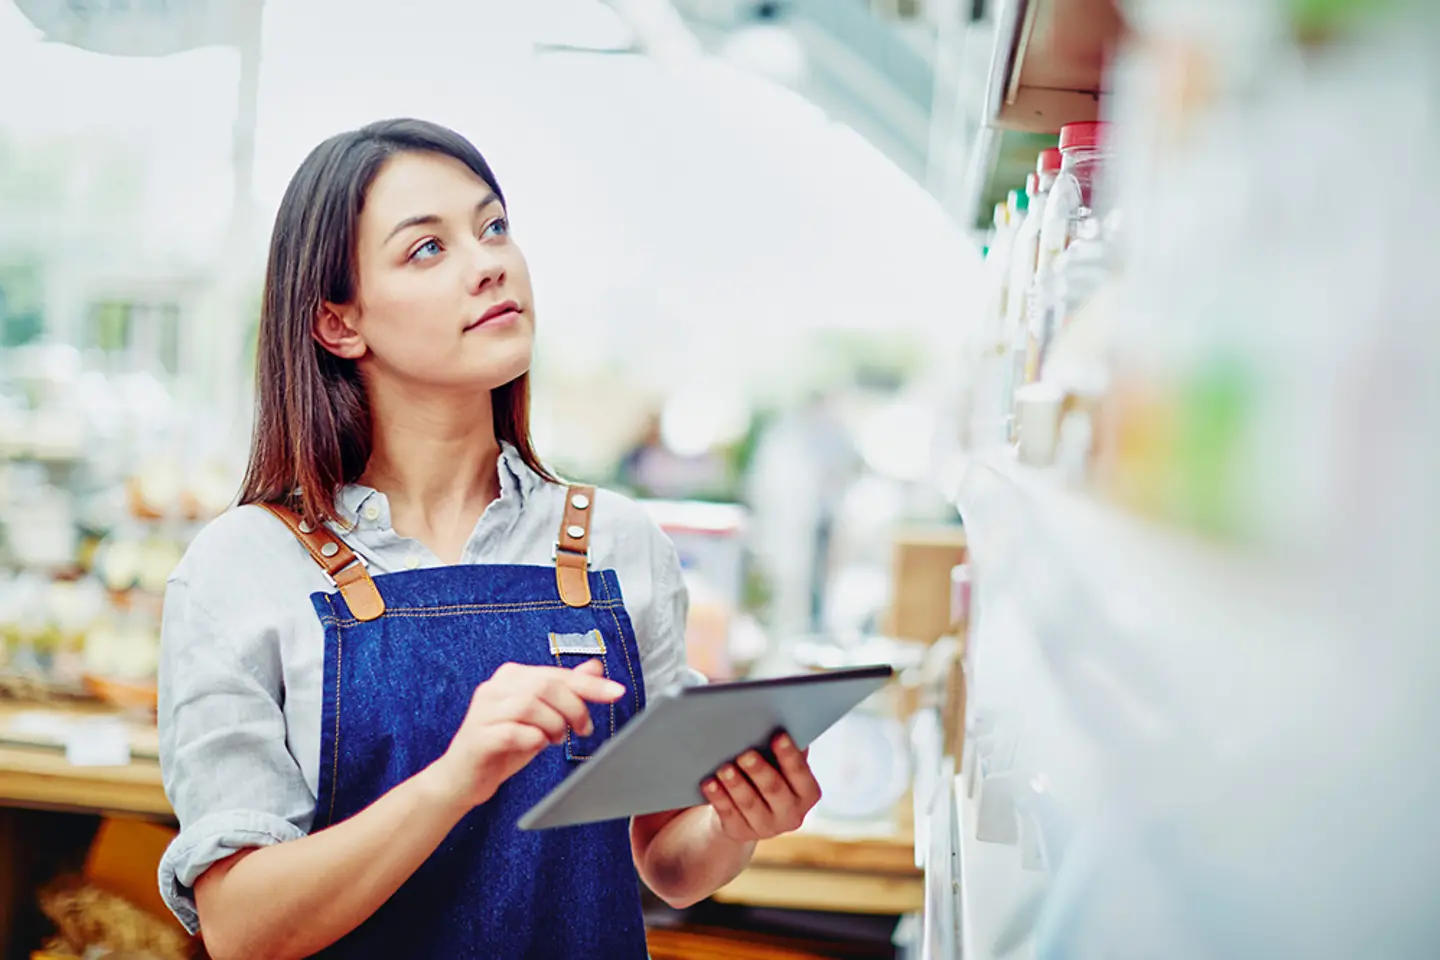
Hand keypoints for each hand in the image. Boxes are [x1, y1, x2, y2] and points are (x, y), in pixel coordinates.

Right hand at [428, 660, 624, 809]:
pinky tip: (536, 745)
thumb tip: (595, 667)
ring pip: (531, 705)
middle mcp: (495, 687)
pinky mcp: (478, 737)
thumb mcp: (541, 716)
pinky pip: (514, 732)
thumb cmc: (505, 744)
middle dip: (574, 707)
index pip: (557, 674)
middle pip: (546, 685)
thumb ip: (565, 691)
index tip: (617, 692)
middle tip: (584, 729)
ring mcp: (483, 711)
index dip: (590, 684)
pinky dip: (534, 739)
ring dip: (554, 725)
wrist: (464, 778)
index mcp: (511, 677)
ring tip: (556, 739)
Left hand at [701, 733, 821, 842]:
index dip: (790, 755)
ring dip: (736, 785)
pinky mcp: (741, 832)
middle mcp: (791, 814)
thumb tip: (780, 718)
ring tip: (724, 768)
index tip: (778, 736)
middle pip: (774, 790)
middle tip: (746, 754)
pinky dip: (718, 798)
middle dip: (760, 771)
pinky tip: (709, 783)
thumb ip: (785, 747)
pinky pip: (728, 814)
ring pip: (750, 804)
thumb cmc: (768, 772)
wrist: (747, 809)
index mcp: (807, 793)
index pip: (801, 773)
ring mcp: (766, 827)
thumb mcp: (780, 763)